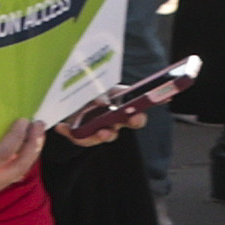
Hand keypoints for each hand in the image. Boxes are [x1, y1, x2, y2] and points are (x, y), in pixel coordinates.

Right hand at [0, 117, 45, 199]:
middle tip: (37, 125)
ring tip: (37, 133)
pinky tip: (26, 145)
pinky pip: (14, 173)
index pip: (2, 154)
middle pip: (18, 166)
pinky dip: (23, 158)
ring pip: (20, 171)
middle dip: (32, 145)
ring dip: (31, 152)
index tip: (23, 119)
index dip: (16, 137)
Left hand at [57, 74, 186, 147]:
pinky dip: (69, 132)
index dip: (152, 107)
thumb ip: (102, 91)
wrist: (64, 100)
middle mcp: (113, 120)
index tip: (163, 101)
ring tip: (101, 131)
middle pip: (130, 124)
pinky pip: (78, 137)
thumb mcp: (96, 86)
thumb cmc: (86, 92)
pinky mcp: (82, 134)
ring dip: (106, 134)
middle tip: (134, 117)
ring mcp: (99, 128)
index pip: (139, 112)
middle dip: (135, 121)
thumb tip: (104, 101)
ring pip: (107, 135)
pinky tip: (61, 127)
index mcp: (121, 108)